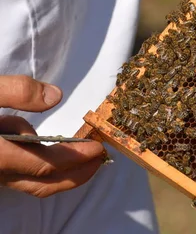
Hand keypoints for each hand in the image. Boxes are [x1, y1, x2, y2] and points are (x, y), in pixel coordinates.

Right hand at [0, 75, 105, 197]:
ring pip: (28, 180)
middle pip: (40, 185)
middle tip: (99, 160)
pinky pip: (15, 169)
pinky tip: (32, 134)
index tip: (98, 148)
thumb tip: (56, 96)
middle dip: (74, 175)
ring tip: (80, 148)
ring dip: (57, 170)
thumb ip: (15, 91)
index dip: (75, 159)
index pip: (44, 165)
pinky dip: (33, 159)